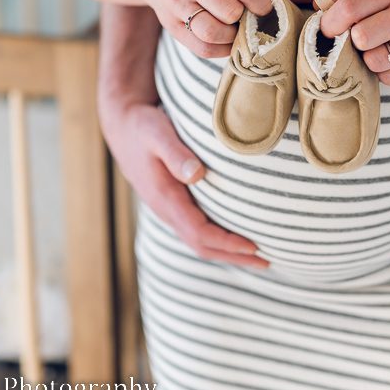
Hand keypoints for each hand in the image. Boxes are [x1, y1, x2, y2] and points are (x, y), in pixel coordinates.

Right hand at [100, 102, 267, 267]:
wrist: (122, 127)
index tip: (254, 246)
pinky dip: (218, 239)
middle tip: (266, 262)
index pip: (199, 232)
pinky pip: (197, 230)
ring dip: (228, 251)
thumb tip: (197, 174)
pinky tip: (235, 236)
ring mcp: (169, 210)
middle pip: (202, 246)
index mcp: (165, 198)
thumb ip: (175, 153)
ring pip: (200, 241)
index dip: (227, 243)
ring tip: (257, 256)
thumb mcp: (157, 133)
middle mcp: (167, 210)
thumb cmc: (143, 127)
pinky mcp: (173, 204)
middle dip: (234, 256)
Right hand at [144, 0, 281, 57]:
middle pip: (231, 12)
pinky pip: (203, 49)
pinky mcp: (171, 25)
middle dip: (246, 17)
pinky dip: (221, 49)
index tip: (266, 7)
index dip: (262, 2)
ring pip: (215, 32)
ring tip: (237, 28)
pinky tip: (226, 39)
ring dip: (233, 35)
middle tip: (249, 16)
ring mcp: (177, 3)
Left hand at [320, 0, 389, 85]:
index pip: (350, 7)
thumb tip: (319, 6)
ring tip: (383, 51)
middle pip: (360, 37)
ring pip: (374, 61)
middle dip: (353, 44)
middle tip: (359, 43)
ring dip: (371, 61)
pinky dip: (387, 73)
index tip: (328, 32)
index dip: (330, 24)